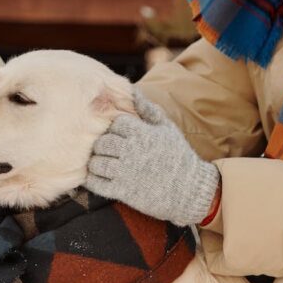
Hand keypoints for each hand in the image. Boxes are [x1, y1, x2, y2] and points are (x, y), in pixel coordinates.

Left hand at [87, 90, 219, 225]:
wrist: (189, 189)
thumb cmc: (179, 156)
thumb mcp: (167, 128)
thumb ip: (148, 110)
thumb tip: (133, 91)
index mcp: (141, 133)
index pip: (114, 124)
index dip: (115, 130)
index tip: (120, 136)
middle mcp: (131, 151)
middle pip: (101, 143)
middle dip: (103, 146)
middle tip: (108, 151)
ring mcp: (125, 172)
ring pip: (96, 163)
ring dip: (97, 163)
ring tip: (104, 164)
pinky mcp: (123, 191)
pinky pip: (96, 183)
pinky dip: (93, 181)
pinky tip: (99, 178)